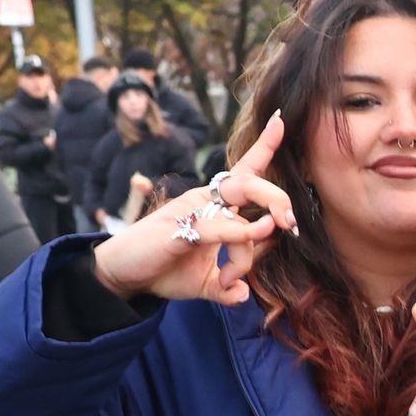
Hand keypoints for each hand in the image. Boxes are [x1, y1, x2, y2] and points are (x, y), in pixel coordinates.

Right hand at [92, 118, 294, 307]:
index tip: (280, 120)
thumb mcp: (204, 283)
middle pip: (250, 180)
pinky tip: (238, 265)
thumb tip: (243, 295)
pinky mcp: (181, 225)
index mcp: (215, 205)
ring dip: (258, 233)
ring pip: (240, 204)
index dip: (263, 146)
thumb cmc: (163, 269)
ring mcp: (192, 208)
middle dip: (277, 197)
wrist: (124, 275)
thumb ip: (228, 286)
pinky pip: (221, 226)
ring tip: (235, 274)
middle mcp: (205, 199)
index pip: (245, 171)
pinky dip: (241, 237)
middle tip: (292, 223)